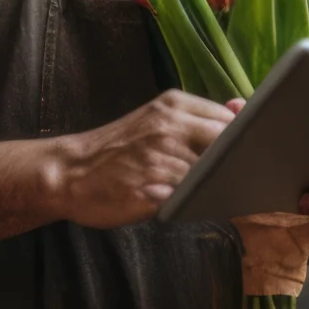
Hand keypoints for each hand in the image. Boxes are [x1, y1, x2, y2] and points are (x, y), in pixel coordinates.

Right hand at [50, 92, 232, 228]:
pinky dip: (194, 203)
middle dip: (232, 163)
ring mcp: (161, 160)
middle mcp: (170, 128)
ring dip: (213, 186)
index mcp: (173, 106)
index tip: (240, 150)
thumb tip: (240, 105)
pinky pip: (189, 199)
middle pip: (226, 147)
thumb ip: (198, 117)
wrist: (68, 172)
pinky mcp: (152, 191)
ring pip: (210, 176)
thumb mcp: (157, 119)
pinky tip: (184, 203)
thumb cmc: (118, 149)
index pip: (229, 120)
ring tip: (199, 190)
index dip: (240, 140)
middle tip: (227, 175)